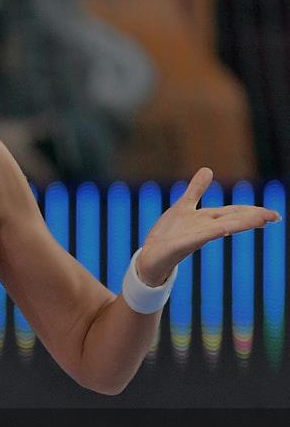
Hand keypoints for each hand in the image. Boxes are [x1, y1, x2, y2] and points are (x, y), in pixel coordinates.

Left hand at [138, 168, 281, 284]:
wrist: (150, 257)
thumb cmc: (168, 235)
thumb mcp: (182, 206)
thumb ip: (196, 190)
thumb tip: (208, 169)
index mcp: (206, 220)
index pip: (234, 213)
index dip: (252, 211)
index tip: (274, 215)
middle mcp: (204, 228)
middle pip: (232, 220)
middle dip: (253, 217)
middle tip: (275, 217)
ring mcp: (194, 237)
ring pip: (221, 228)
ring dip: (240, 224)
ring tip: (260, 220)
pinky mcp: (180, 245)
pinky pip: (198, 237)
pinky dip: (211, 232)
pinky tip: (224, 229)